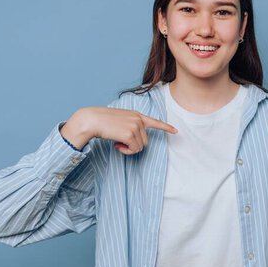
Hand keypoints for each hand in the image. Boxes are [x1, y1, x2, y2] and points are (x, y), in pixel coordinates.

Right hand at [61, 107, 177, 155]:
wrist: (91, 120)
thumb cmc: (102, 121)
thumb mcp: (119, 121)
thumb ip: (130, 127)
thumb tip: (135, 142)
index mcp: (136, 115)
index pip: (154, 121)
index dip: (165, 127)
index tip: (176, 131)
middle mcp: (138, 120)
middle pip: (145, 141)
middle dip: (134, 145)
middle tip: (120, 142)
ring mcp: (135, 126)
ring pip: (140, 147)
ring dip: (129, 149)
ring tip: (118, 142)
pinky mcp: (130, 134)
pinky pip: (134, 150)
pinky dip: (126, 151)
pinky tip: (117, 144)